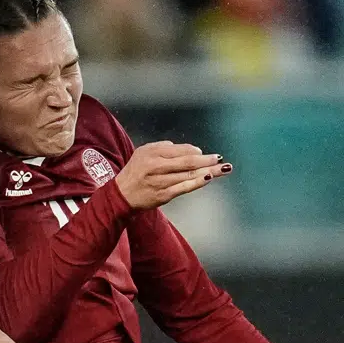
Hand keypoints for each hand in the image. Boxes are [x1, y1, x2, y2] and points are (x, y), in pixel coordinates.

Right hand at [115, 141, 230, 210]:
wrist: (121, 194)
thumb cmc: (135, 171)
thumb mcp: (144, 152)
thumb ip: (164, 147)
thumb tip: (190, 149)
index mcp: (152, 153)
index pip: (180, 150)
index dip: (196, 151)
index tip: (206, 153)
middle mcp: (156, 167)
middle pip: (187, 162)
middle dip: (207, 160)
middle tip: (220, 159)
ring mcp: (160, 182)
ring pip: (188, 175)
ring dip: (208, 172)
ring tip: (222, 169)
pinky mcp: (163, 195)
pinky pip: (184, 188)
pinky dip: (197, 183)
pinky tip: (208, 179)